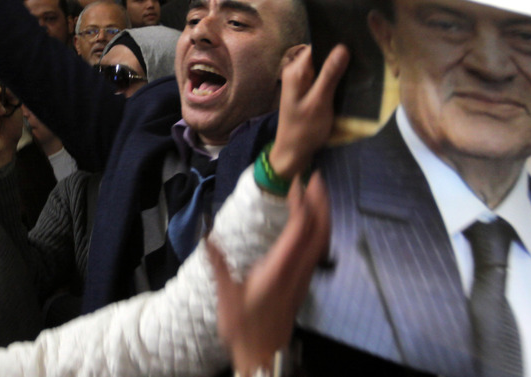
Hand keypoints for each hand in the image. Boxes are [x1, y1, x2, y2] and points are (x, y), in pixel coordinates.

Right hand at [208, 171, 330, 376]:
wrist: (263, 355)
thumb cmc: (244, 328)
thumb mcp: (226, 296)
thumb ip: (218, 264)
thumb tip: (206, 235)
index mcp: (279, 270)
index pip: (298, 229)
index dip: (301, 203)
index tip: (296, 182)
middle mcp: (298, 270)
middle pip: (319, 230)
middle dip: (321, 201)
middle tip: (316, 176)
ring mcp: (305, 276)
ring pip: (323, 239)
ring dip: (324, 213)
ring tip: (318, 192)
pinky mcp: (305, 282)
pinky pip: (320, 248)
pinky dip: (321, 228)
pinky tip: (314, 222)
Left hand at [269, 45, 348, 181]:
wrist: (292, 153)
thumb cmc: (304, 129)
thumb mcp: (320, 102)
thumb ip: (330, 75)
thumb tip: (343, 47)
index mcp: (296, 71)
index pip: (317, 45)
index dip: (336, 42)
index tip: (358, 41)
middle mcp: (296, 72)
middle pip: (321, 54)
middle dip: (340, 55)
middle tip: (364, 55)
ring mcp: (301, 81)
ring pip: (323, 66)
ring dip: (339, 67)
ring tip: (361, 65)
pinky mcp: (307, 91)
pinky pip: (322, 77)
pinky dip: (335, 78)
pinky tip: (350, 79)